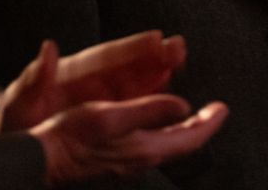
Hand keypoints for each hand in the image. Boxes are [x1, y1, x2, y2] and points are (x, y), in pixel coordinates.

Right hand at [0, 33, 226, 184]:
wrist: (45, 158)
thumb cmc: (73, 137)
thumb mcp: (113, 116)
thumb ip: (149, 110)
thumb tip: (183, 105)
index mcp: (146, 147)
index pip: (191, 138)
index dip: (210, 123)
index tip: (222, 109)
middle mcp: (142, 158)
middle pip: (183, 143)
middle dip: (201, 126)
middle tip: (214, 111)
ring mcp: (130, 161)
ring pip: (168, 144)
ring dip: (184, 129)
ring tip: (193, 115)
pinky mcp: (118, 160)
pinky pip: (152, 144)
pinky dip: (164, 130)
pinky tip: (158, 123)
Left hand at [0, 33, 184, 130]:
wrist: (20, 147)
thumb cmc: (17, 121)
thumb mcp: (18, 101)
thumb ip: (33, 79)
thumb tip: (47, 51)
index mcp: (71, 74)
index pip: (106, 58)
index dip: (131, 49)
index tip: (155, 38)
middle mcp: (92, 81)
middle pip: (127, 65)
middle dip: (153, 54)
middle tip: (178, 46)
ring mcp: (103, 98)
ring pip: (136, 81)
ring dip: (158, 69)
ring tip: (179, 59)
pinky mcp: (109, 115)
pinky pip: (135, 101)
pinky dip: (153, 93)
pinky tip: (169, 89)